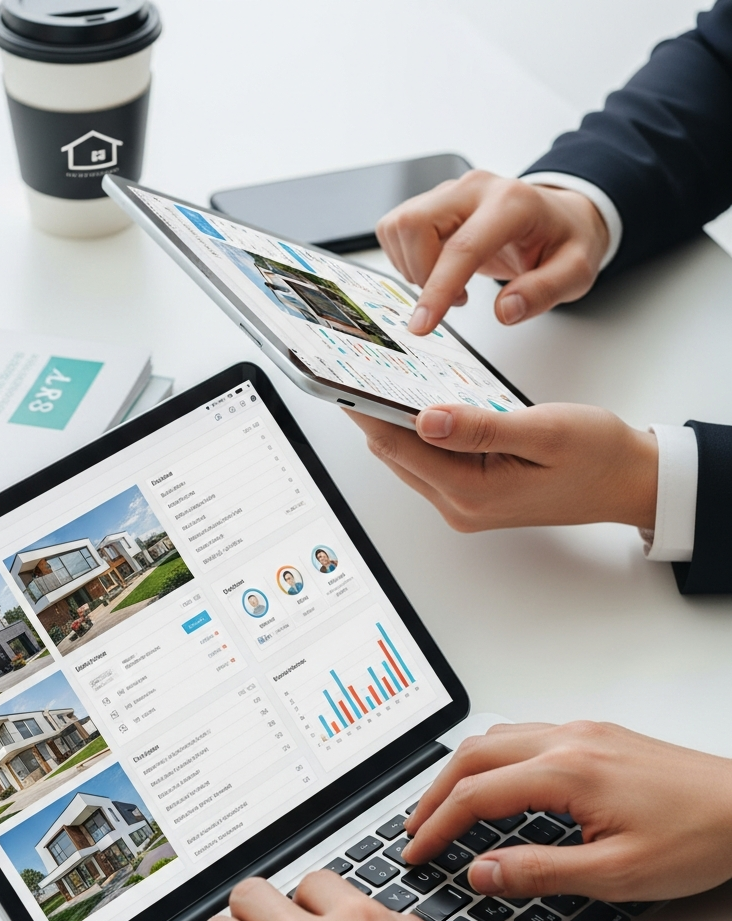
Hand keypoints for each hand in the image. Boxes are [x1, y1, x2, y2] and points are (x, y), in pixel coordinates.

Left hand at [348, 402, 657, 530]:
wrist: (629, 482)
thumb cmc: (598, 457)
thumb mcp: (544, 432)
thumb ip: (481, 428)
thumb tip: (425, 418)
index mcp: (471, 492)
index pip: (397, 446)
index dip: (364, 409)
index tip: (338, 379)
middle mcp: (459, 505)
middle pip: (394, 453)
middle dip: (370, 412)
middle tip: (349, 368)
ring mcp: (463, 503)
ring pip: (408, 456)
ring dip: (391, 421)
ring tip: (373, 378)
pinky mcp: (471, 493)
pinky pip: (428, 459)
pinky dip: (417, 431)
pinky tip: (413, 402)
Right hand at [375, 170, 609, 333]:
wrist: (559, 216)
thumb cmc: (565, 241)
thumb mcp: (577, 272)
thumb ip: (544, 292)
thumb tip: (505, 311)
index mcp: (512, 203)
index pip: (462, 247)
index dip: (437, 290)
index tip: (422, 325)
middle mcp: (475, 189)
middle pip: (414, 225)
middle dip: (421, 273)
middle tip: (455, 297)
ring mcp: (451, 192)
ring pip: (399, 227)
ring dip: (413, 267)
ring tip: (451, 282)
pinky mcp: (433, 201)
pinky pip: (396, 229)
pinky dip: (407, 258)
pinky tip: (438, 267)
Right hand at [404, 722, 731, 901]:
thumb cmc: (699, 836)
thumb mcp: (618, 874)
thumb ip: (540, 871)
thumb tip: (483, 871)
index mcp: (566, 771)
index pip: (477, 795)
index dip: (439, 825)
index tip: (419, 850)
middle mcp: (566, 739)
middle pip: (473, 755)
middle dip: (434, 792)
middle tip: (416, 827)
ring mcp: (579, 731)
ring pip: (494, 737)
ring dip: (460, 770)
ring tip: (444, 805)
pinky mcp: (592, 733)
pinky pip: (521, 733)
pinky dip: (490, 757)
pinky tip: (494, 779)